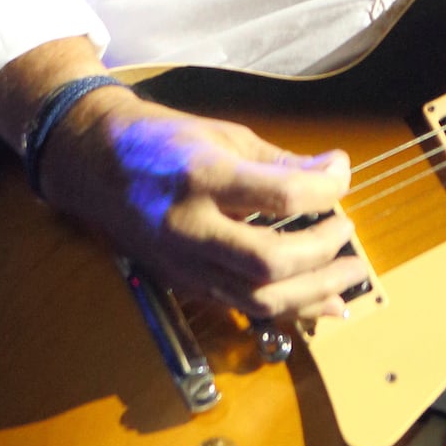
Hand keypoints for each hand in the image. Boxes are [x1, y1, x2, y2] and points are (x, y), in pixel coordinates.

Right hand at [40, 86, 363, 322]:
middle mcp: (190, 228)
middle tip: (346, 228)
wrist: (95, 165)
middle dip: (323, 250)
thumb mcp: (224, 136)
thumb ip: (281, 162)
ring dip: (316, 290)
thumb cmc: (163, 141)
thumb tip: (335, 172)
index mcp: (202, 177)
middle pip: (270, 261)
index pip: (281, 195)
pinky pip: (246, 307)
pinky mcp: (186, 284)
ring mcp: (184, 264)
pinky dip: (292, 309)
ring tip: (349, 271)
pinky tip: (325, 302)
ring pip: (260, 298)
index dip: (326, 187)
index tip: (341, 173)